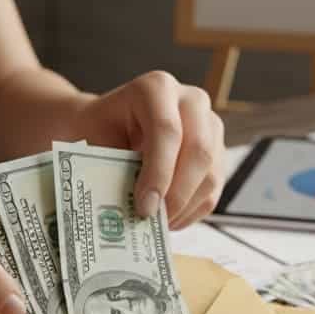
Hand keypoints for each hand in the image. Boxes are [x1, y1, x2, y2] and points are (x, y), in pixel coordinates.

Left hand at [67, 71, 225, 227]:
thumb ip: (115, 170)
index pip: (167, 130)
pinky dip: (192, 210)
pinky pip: (214, 188)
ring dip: (184, 207)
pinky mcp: (218, 150)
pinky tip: (168, 220)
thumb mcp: (96, 142)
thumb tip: (130, 211)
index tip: (143, 207)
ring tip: (156, 225)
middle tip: (151, 220)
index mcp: (156, 88)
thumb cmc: (99, 131)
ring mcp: (210, 124)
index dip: (159, 173)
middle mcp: (191, 100)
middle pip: (198, 151)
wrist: (108, 122)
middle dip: (176, 194)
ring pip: (211, 173)